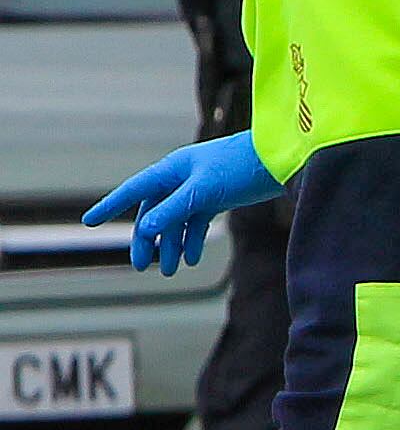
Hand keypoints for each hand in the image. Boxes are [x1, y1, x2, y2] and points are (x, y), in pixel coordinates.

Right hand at [84, 132, 279, 272]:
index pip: (134, 190)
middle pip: (154, 212)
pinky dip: (193, 239)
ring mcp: (199, 188)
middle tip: (140, 265)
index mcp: (171, 170)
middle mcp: (181, 178)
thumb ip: (175, 209)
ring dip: (172, 244)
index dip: (111, 206)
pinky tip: (191, 258)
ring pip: (176, 220)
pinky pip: (196, 221)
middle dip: (147, 239)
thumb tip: (146, 228)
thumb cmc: (241, 166)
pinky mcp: (217, 197)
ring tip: (172, 270)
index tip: (90, 221)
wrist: (279, 159)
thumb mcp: (204, 190)